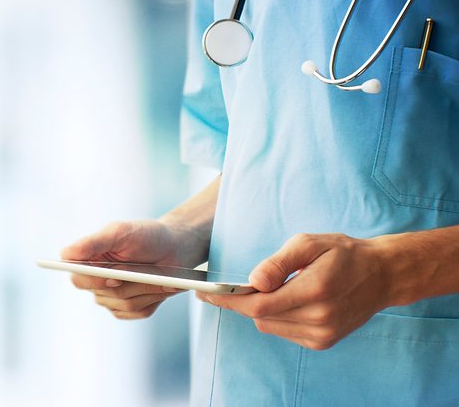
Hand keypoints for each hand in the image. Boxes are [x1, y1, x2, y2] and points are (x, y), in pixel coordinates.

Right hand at [63, 220, 206, 319]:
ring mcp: (112, 297)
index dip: (94, 281)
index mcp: (88, 262)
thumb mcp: (119, 232)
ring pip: (125, 303)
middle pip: (105, 294)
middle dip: (130, 282)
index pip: (78, 279)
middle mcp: (96, 282)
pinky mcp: (130, 309)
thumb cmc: (145, 236)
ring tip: (158, 273)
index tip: (114, 277)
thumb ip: (91, 243)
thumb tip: (65, 254)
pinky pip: (139, 311)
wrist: (174, 247)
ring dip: (146, 287)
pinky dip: (154, 296)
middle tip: (145, 269)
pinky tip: (159, 284)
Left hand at [200, 233, 394, 349]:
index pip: (258, 304)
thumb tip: (254, 279)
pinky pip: (283, 331)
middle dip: (239, 301)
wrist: (382, 275)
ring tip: (270, 288)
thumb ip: (279, 262)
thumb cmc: (343, 253)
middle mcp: (319, 318)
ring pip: (269, 325)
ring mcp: (322, 334)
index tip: (204, 292)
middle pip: (260, 316)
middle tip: (223, 287)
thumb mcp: (309, 244)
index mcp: (315, 291)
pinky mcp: (322, 342)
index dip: (227, 299)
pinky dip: (276, 317)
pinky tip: (287, 301)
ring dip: (260, 309)